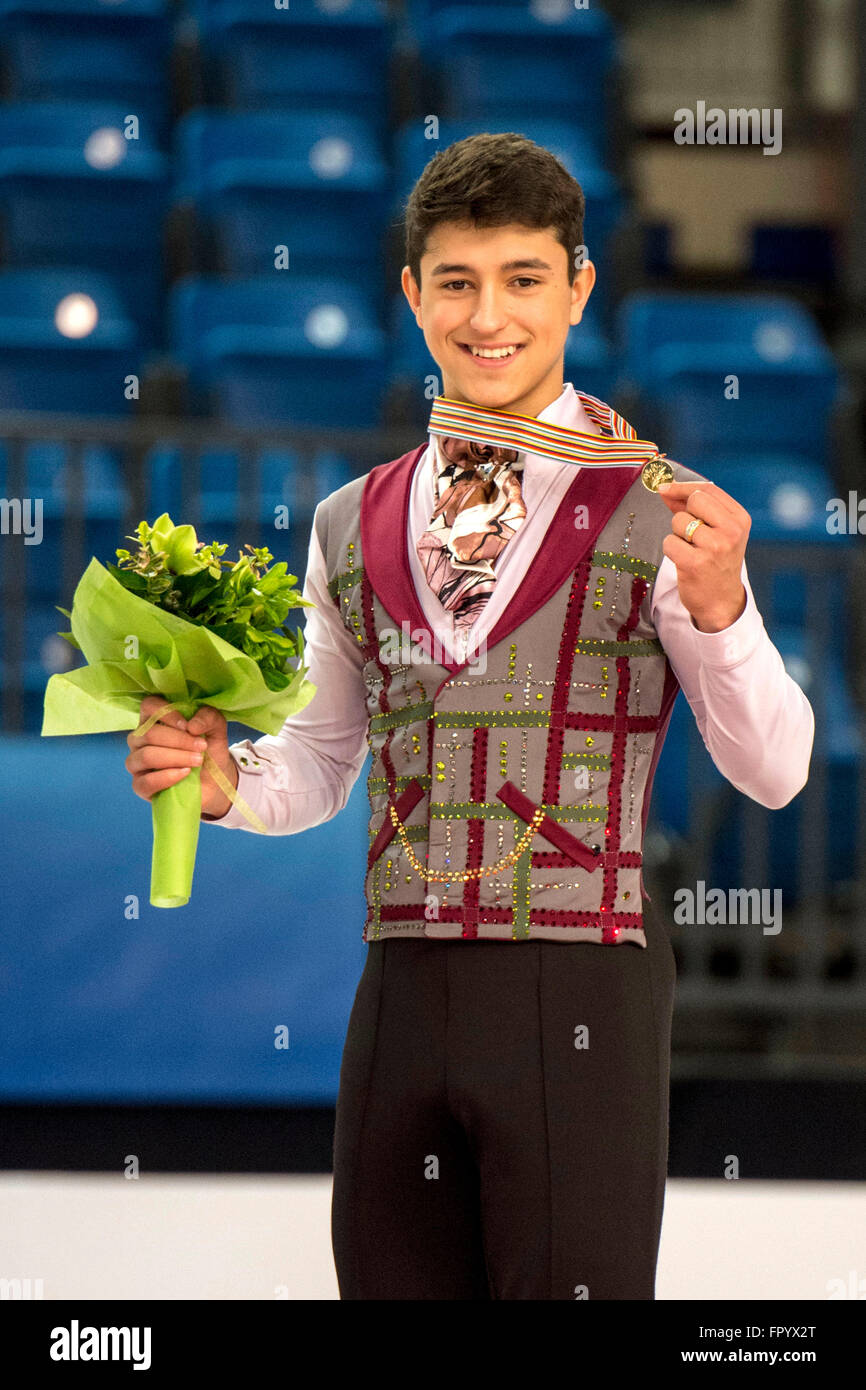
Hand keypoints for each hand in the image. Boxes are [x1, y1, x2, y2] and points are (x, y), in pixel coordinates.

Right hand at [125, 697, 237, 818]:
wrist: (214, 781)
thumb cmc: (208, 750)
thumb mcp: (215, 729)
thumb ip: (209, 717)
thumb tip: (192, 725)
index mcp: (153, 720)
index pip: (149, 706)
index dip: (167, 714)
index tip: (188, 726)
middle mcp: (140, 739)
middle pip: (149, 733)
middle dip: (179, 740)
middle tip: (201, 747)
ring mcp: (137, 763)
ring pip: (146, 756)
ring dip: (176, 758)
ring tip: (197, 761)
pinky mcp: (140, 786)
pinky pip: (145, 782)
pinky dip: (168, 777)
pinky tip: (185, 774)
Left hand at [656, 481, 749, 631]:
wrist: (721, 602)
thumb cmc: (716, 562)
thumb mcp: (717, 532)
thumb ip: (694, 508)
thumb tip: (665, 489)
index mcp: (740, 519)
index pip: (708, 490)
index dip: (682, 487)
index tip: (664, 488)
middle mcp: (731, 531)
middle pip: (694, 500)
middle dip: (683, 513)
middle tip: (688, 533)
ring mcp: (714, 547)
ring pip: (679, 522)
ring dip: (677, 535)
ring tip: (691, 550)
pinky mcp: (695, 563)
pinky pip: (669, 542)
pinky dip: (671, 550)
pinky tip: (684, 560)